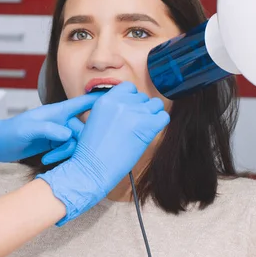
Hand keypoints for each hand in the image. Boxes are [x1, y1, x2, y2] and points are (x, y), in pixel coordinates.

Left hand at [0, 93, 99, 161]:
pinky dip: (61, 156)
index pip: (83, 103)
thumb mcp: (28, 129)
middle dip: (79, 142)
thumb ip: (48, 129)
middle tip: (69, 152)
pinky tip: (49, 160)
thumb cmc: (9, 132)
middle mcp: (60, 121)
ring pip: (76, 143)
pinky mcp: (53, 144)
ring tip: (50, 158)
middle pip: (83, 130)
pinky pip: (67, 150)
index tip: (119, 99)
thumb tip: (68, 134)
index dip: (101, 100)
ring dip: (67, 152)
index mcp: (57, 112)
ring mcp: (57, 133)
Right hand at [37, 82, 169, 224]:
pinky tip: (150, 133)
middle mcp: (120, 102)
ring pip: (155, 104)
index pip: (128, 87)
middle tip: (133, 126)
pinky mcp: (146, 126)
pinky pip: (163, 116)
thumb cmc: (92, 152)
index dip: (131, 98)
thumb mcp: (94, 120)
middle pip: (142, 97)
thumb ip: (112, 108)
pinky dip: (159, 124)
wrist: (92, 169)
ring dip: (152, 115)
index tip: (130, 110)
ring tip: (142, 129)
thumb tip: (130, 106)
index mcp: (106, 100)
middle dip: (140, 109)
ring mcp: (134, 113)